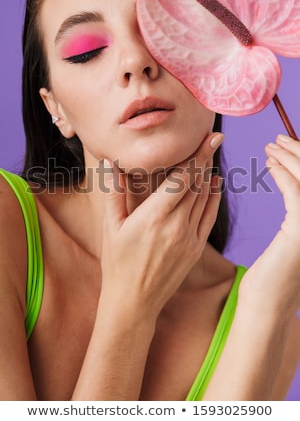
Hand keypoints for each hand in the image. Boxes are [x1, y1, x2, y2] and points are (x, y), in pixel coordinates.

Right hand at [99, 133, 223, 319]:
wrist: (134, 301)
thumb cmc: (117, 263)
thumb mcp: (111, 227)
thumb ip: (114, 193)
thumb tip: (112, 164)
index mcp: (154, 217)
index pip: (181, 178)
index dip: (196, 156)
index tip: (208, 138)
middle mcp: (176, 225)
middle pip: (196, 184)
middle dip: (204, 159)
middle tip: (212, 139)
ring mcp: (189, 238)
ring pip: (204, 198)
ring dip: (209, 175)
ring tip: (211, 155)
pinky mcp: (196, 249)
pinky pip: (209, 216)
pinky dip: (214, 197)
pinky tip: (215, 183)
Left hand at [239, 134, 299, 315]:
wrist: (267, 306)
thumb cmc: (273, 277)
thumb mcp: (293, 241)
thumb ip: (299, 214)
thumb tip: (294, 186)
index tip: (286, 147)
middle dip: (299, 152)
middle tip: (277, 140)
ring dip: (288, 158)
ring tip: (270, 148)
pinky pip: (295, 191)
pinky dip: (282, 173)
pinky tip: (268, 165)